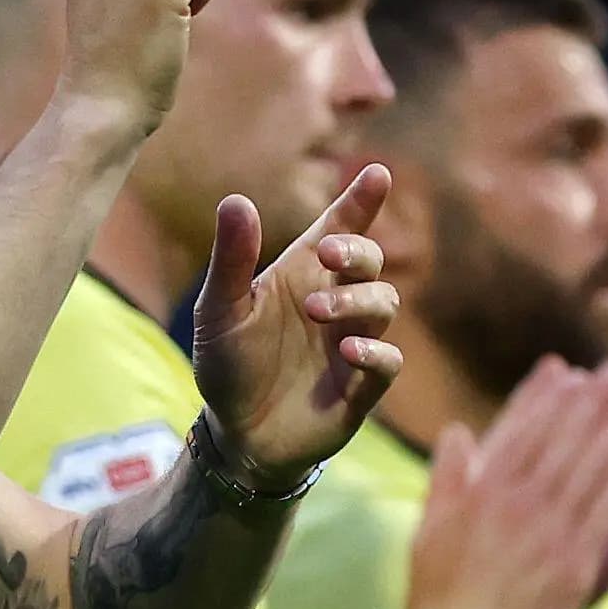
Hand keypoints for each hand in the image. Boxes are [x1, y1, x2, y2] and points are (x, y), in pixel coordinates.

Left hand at [191, 164, 404, 487]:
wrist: (236, 435)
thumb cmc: (228, 366)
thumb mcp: (219, 312)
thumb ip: (230, 261)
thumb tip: (236, 199)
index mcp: (301, 276)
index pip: (339, 228)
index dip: (360, 201)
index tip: (377, 173)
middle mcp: (334, 303)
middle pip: (370, 261)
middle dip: (358, 250)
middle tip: (328, 254)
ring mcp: (351, 343)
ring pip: (384, 304)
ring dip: (356, 301)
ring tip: (316, 311)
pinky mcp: (361, 387)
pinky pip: (388, 362)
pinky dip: (375, 352)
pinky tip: (350, 350)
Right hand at [406, 358, 607, 608]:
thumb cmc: (438, 592)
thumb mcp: (428, 527)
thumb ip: (446, 476)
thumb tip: (458, 432)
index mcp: (481, 490)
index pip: (519, 429)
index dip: (545, 396)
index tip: (565, 369)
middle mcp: (516, 501)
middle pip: (562, 438)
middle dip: (592, 399)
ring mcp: (548, 530)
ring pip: (588, 467)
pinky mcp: (574, 561)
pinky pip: (605, 510)